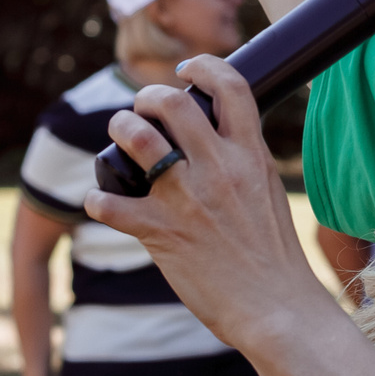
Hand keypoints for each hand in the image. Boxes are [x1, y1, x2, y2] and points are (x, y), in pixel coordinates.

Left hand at [83, 56, 330, 355]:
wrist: (278, 309)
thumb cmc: (275, 260)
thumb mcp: (269, 195)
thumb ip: (244, 166)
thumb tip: (217, 148)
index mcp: (251, 156)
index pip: (231, 86)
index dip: (205, 66)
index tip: (187, 69)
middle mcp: (219, 169)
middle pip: (172, 103)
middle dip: (147, 98)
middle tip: (141, 111)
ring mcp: (188, 200)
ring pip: (137, 139)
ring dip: (119, 130)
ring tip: (118, 138)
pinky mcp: (162, 233)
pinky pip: (111, 204)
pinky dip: (97, 200)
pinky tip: (98, 203)